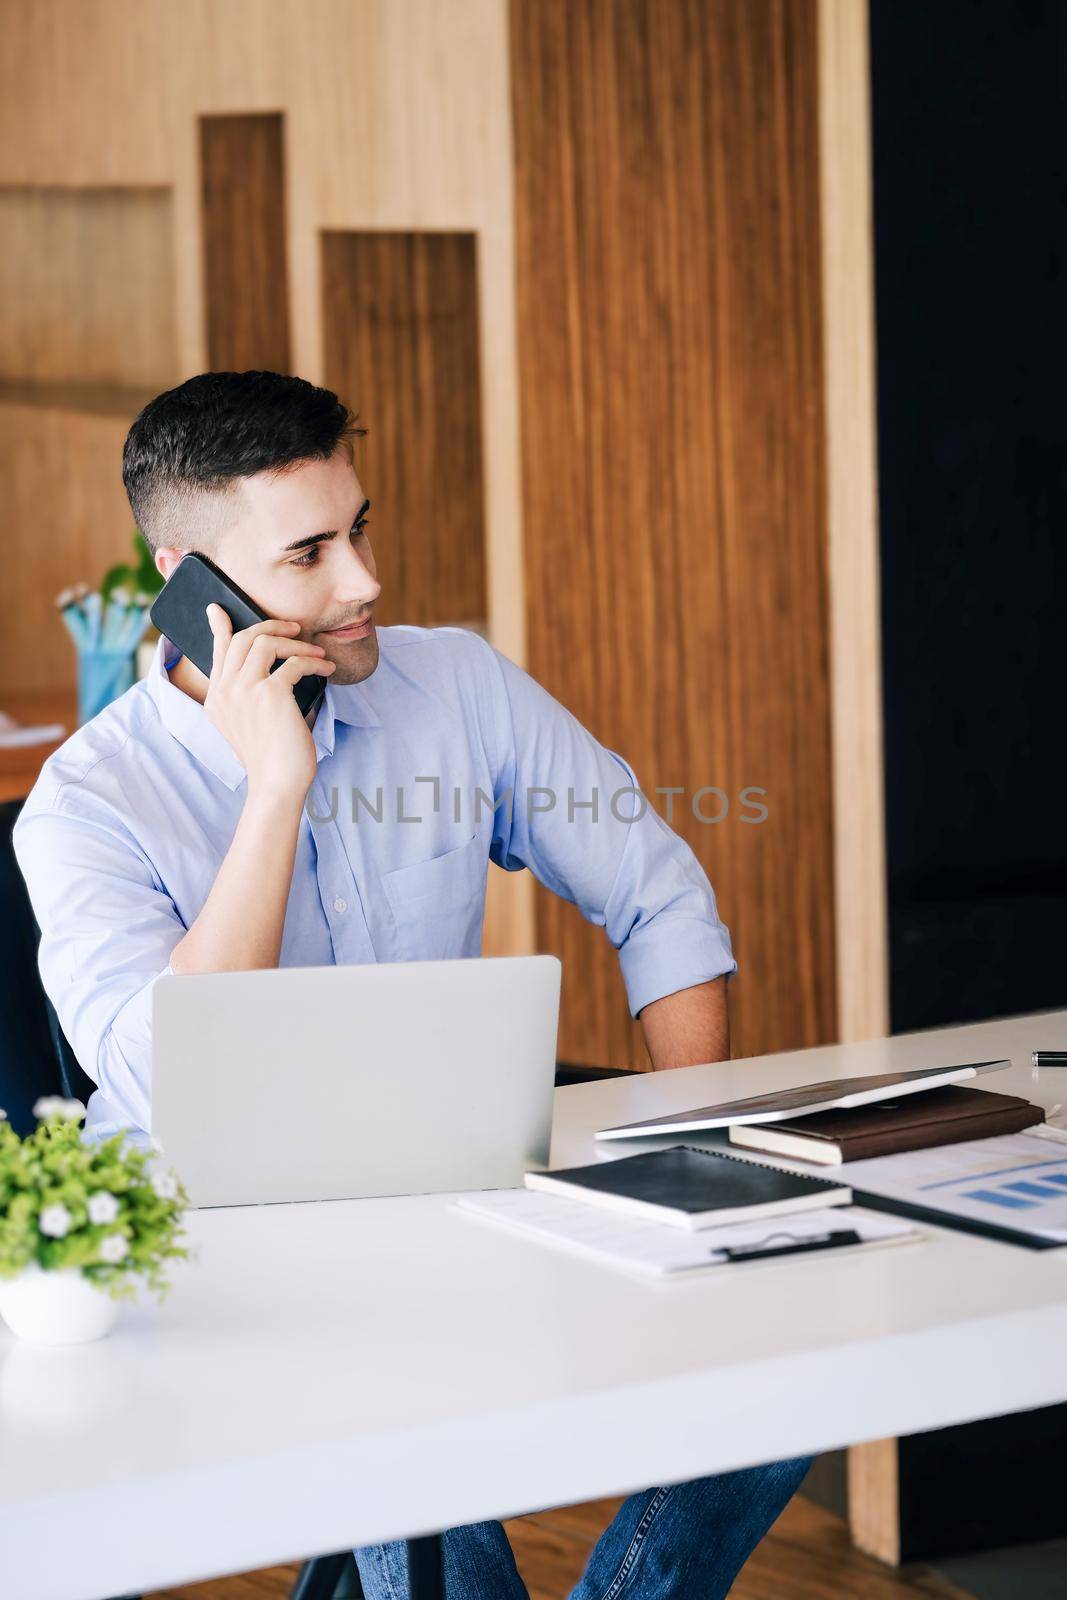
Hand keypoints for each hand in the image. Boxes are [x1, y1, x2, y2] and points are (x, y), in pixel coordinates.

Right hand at [203, 605, 334, 797]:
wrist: (278, 784)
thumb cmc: (271, 757)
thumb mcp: (249, 724)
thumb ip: (249, 695)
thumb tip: (274, 668)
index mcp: (216, 699)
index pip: (218, 652)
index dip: (220, 627)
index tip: (217, 609)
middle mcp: (225, 691)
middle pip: (243, 638)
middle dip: (271, 626)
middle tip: (294, 627)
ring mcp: (244, 691)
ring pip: (266, 642)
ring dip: (297, 644)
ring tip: (316, 653)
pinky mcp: (270, 694)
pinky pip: (294, 663)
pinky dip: (314, 662)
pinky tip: (326, 669)